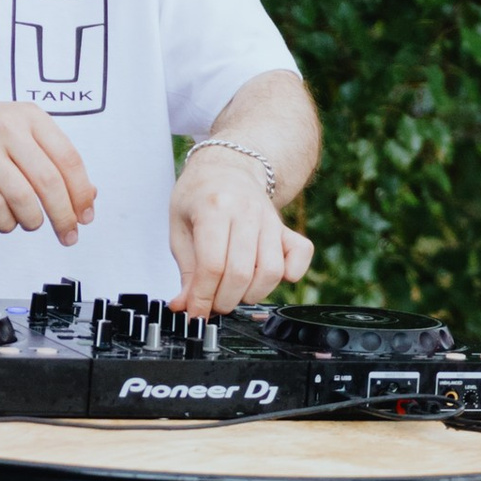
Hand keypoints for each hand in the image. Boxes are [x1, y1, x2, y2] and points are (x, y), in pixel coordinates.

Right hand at [0, 93, 97, 244]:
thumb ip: (49, 155)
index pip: (69, 159)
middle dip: (64, 216)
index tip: (86, 215)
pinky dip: (7, 222)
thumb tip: (87, 194)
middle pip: (50, 182)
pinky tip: (7, 222)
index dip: (81, 192)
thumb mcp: (15, 127)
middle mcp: (9, 129)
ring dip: (33, 221)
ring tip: (31, 224)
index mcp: (29, 116)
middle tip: (69, 235)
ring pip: (24, 198)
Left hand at [173, 151, 313, 317]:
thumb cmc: (199, 197)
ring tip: (235, 294)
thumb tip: (187, 307)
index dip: (203, 297)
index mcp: (214, 207)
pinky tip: (267, 278)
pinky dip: (291, 274)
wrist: (227, 167)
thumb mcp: (179, 228)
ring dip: (252, 294)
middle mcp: (246, 212)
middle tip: (212, 305)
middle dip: (224, 301)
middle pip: (241, 272)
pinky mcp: (286, 227)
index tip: (196, 313)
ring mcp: (270, 219)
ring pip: (271, 271)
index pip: (212, 265)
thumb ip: (186, 270)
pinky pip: (301, 254)